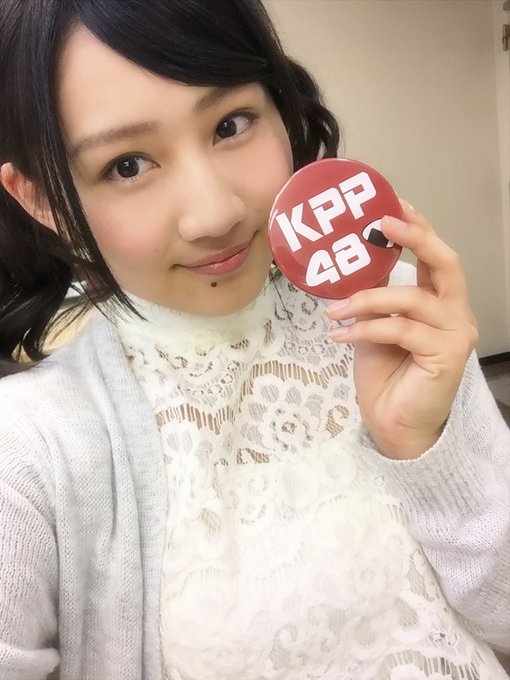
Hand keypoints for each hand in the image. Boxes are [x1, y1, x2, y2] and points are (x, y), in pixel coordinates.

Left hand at [326, 200, 478, 459]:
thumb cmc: (386, 377)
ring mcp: (455, 334)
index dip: (417, 228)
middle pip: (447, 263)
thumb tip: (350, 267)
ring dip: (368, 300)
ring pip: (413, 300)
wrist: (393, 424)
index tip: (391, 204)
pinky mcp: (445, 356)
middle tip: (380, 224)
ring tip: (334, 310)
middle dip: (415, 237)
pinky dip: (366, 328)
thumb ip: (376, 299)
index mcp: (440, 303)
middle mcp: (455, 314)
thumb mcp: (376, 327)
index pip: (436, 258)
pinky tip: (340, 335)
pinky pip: (401, 330)